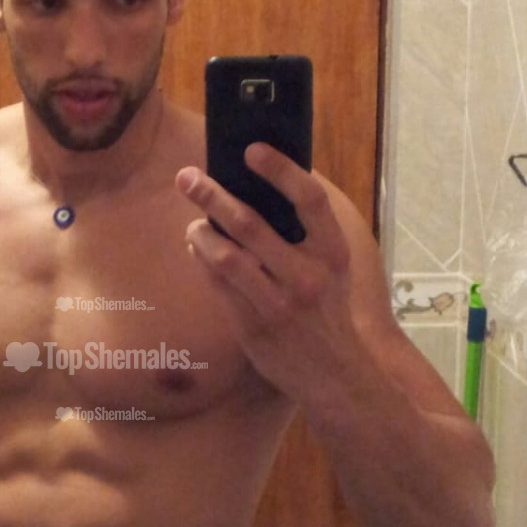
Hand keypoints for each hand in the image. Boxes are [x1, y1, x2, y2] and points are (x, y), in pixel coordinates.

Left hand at [176, 144, 356, 397]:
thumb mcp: (332, 271)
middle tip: (186, 177)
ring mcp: (279, 304)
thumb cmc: (330, 314)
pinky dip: (202, 260)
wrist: (339, 376)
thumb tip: (258, 191)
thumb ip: (304, 236)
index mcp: (333, 253)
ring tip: (194, 223)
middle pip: (250, 224)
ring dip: (201, 232)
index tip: (251, 150)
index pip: (309, 199)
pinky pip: (218, 285)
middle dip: (212, 196)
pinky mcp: (255, 327)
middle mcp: (308, 276)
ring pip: (226, 256)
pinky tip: (197, 248)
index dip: (280, 170)